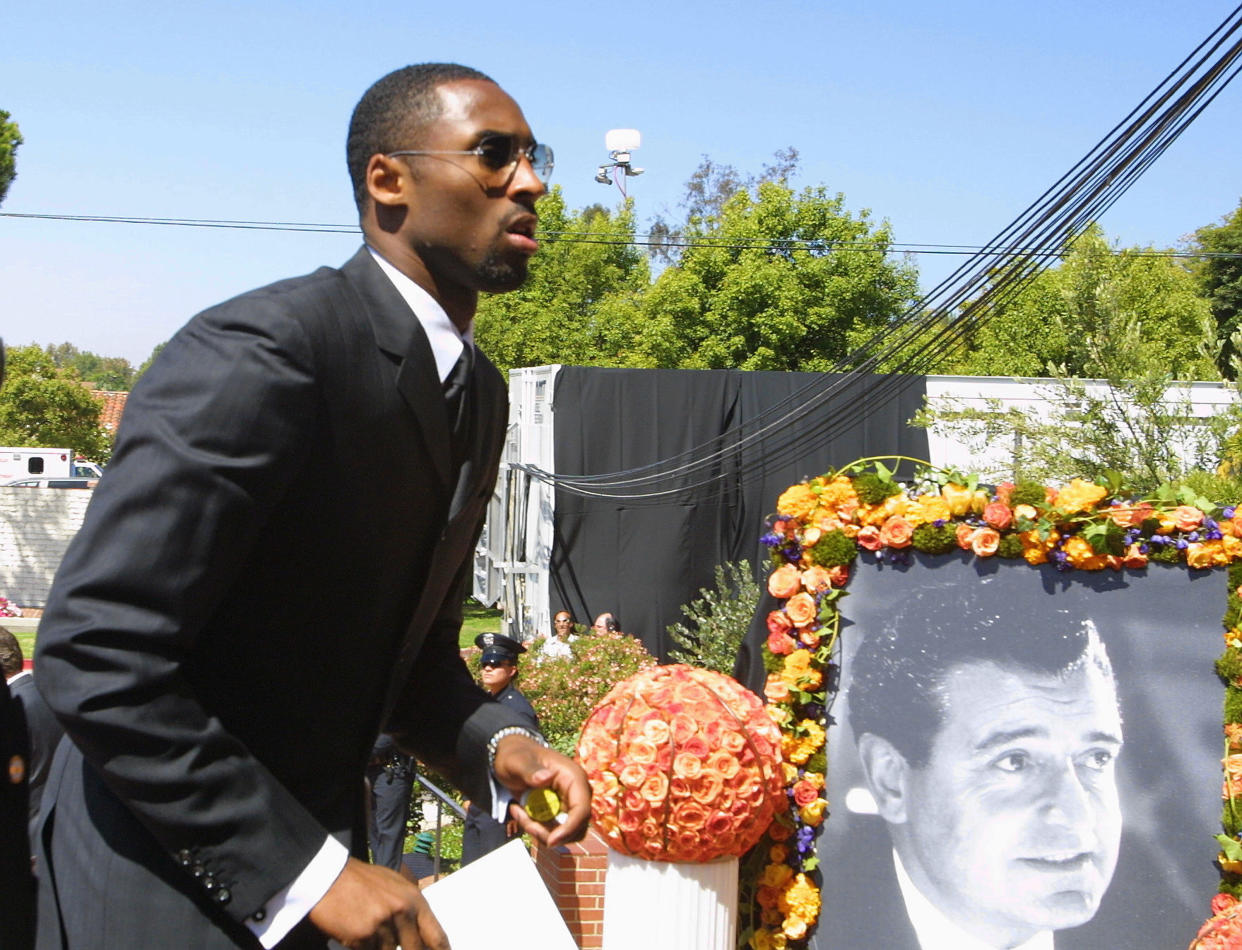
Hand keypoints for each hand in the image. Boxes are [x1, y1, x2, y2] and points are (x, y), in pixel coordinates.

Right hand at [309, 857, 448, 949]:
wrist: (330, 877)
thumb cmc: (362, 881)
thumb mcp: (395, 886)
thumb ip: (411, 909)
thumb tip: (423, 936)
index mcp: (414, 900)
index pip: (437, 936)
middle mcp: (402, 912)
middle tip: (397, 942)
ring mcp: (382, 925)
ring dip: (380, 946)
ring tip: (370, 927)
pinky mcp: (362, 937)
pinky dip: (365, 947)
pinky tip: (357, 932)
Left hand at [492, 735, 590, 846]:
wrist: (511, 758)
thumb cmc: (515, 756)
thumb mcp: (517, 762)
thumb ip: (530, 770)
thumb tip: (546, 777)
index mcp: (574, 777)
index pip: (582, 809)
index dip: (570, 828)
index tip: (550, 840)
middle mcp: (576, 793)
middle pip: (575, 828)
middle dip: (549, 832)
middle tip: (522, 818)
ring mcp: (569, 805)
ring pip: (564, 834)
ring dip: (540, 831)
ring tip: (518, 811)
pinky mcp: (559, 813)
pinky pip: (553, 832)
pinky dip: (536, 829)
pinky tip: (520, 811)